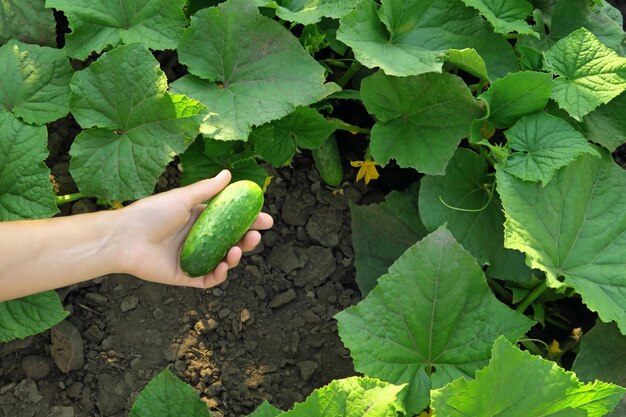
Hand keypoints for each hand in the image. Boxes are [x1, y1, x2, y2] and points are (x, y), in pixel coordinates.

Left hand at [116, 170, 272, 288]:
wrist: (124, 238)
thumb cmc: (150, 213)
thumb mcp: (182, 198)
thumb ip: (207, 189)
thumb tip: (229, 174)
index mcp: (200, 219)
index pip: (231, 219)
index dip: (250, 220)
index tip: (266, 219)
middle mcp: (199, 238)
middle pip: (231, 241)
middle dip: (248, 239)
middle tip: (257, 235)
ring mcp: (193, 258)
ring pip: (223, 260)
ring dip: (236, 256)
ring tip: (238, 250)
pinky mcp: (185, 276)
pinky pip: (208, 279)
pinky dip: (219, 274)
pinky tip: (224, 266)